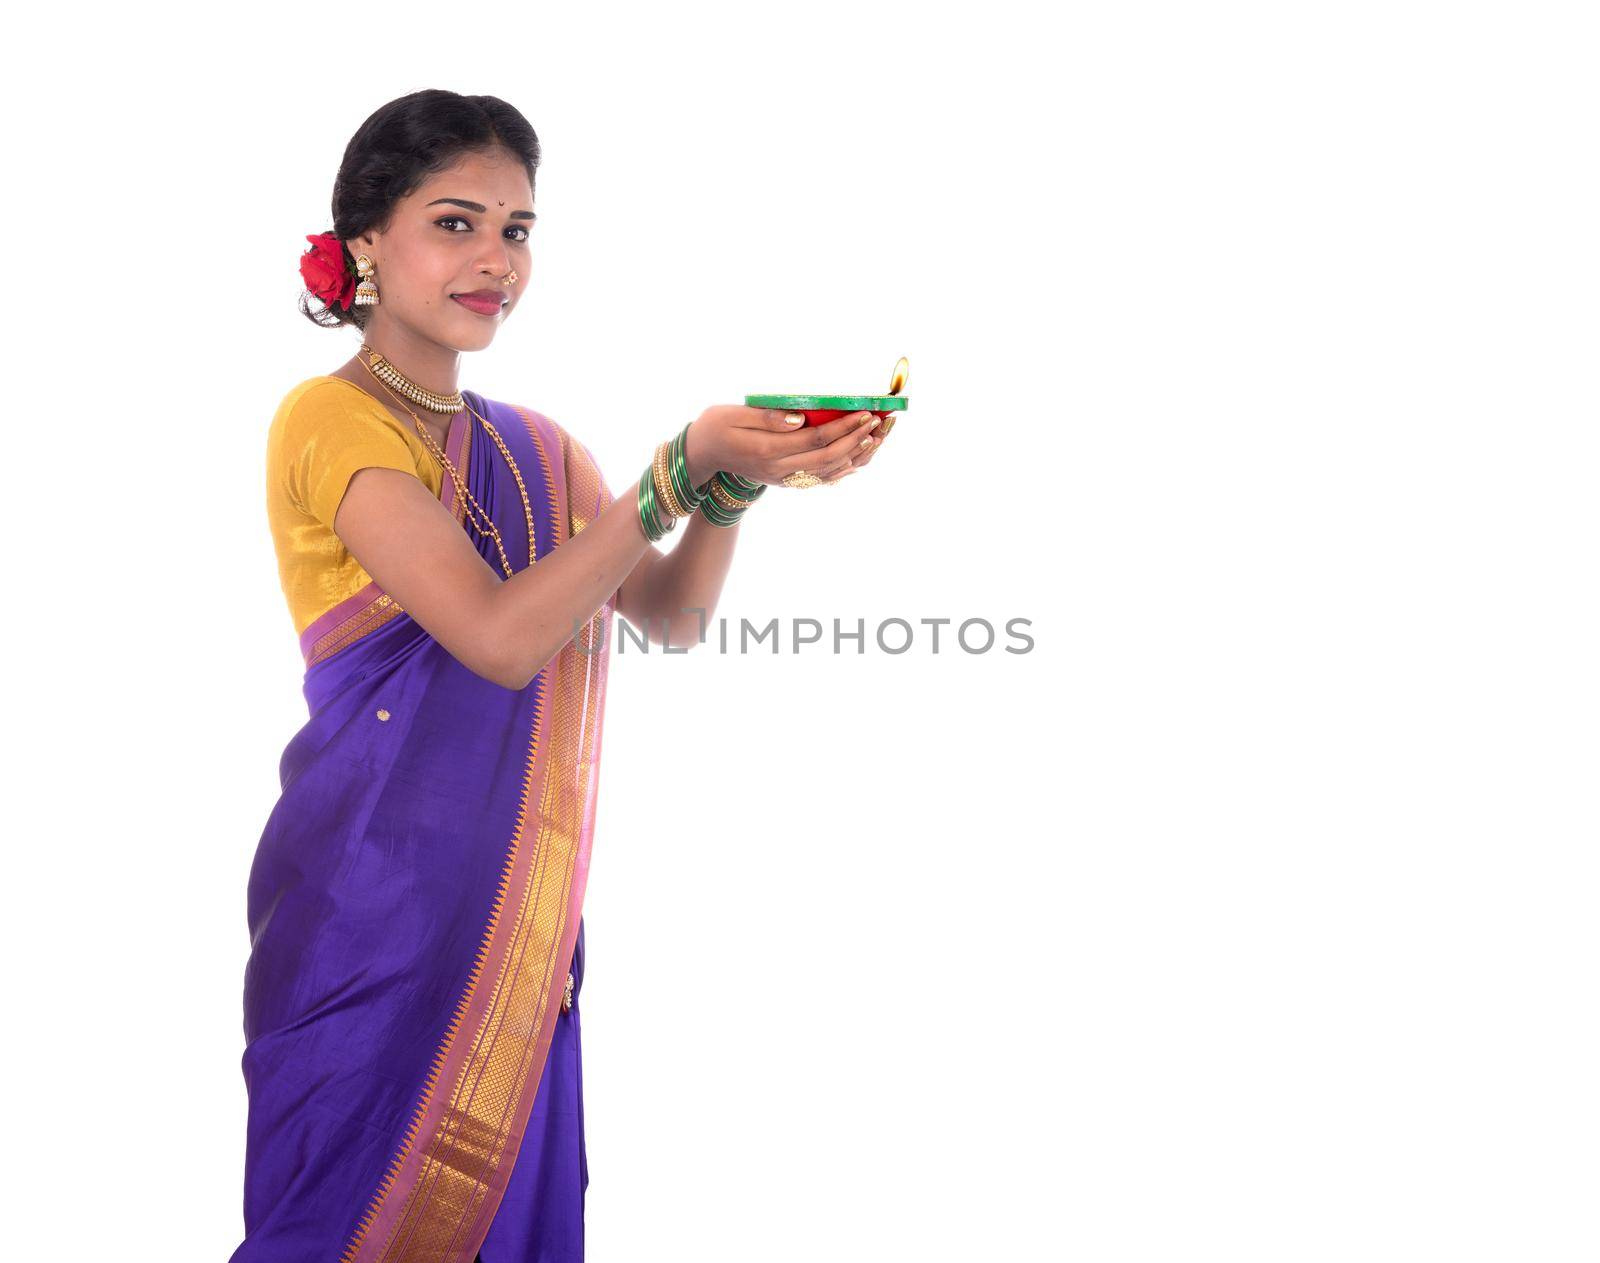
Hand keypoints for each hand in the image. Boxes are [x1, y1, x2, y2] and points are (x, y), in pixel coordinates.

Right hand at [685, 406, 885, 487]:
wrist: (701, 457)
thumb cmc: (715, 427)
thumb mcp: (733, 415)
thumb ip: (767, 417)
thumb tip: (799, 417)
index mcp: (769, 451)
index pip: (817, 439)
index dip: (845, 427)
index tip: (866, 413)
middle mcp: (780, 470)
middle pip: (830, 457)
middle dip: (858, 439)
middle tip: (880, 422)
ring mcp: (784, 479)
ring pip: (829, 471)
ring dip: (856, 456)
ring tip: (878, 438)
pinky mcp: (786, 480)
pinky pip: (820, 479)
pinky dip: (842, 470)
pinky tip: (858, 459)